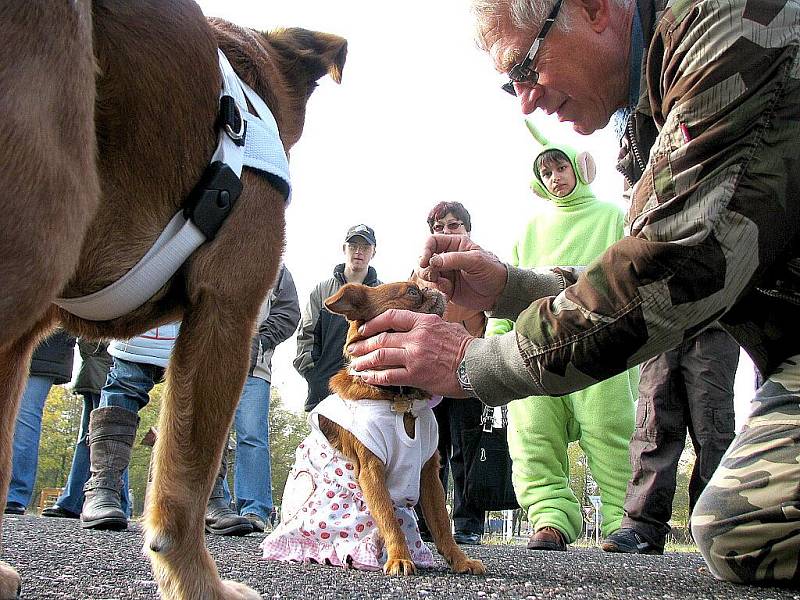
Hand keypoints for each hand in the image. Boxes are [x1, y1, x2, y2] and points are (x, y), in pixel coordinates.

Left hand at [347, 309, 474, 397]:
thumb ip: (429, 326)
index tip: (364, 329)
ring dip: (364, 361)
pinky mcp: (416, 375)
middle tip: (353, 349)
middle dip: (363, 345)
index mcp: (424, 322)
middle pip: (381, 339)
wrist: (478, 365)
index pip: (391, 317)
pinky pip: (389, 376)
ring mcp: (415, 357)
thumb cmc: (467, 347)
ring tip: (355, 365)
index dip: (373, 323)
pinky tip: (367, 377)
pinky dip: (375, 377)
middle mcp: (416, 337)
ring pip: (381, 357)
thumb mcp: (447, 327)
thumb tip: (417, 328)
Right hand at [417, 234, 506, 310]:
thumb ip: (453, 259)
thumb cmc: (491, 271)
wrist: (499, 293)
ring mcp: (445, 272)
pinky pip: (433, 287)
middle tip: (433, 276)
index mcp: (455, 244)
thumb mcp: (475, 261)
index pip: (432, 242)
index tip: (424, 262)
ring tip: (442, 284)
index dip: (424, 250)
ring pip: (426, 274)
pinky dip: (437, 290)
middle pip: (424, 258)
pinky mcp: (446, 287)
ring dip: (429, 279)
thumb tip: (432, 261)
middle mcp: (447, 257)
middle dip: (424, 268)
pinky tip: (447, 292)